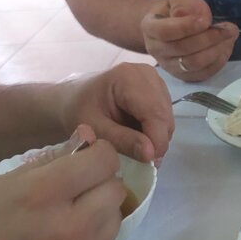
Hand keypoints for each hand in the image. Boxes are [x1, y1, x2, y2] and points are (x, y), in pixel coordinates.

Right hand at [0, 129, 123, 239]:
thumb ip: (45, 163)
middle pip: (116, 190)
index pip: (103, 161)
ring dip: (97, 215)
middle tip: (75, 193)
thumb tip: (87, 138)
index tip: (88, 160)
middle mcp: (73, 227)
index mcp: (44, 195)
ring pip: (114, 221)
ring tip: (64, 224)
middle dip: (100, 185)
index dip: (99, 155)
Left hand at [59, 63, 174, 162]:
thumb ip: (123, 141)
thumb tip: (151, 154)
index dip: (156, 142)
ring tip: (135, 147)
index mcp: (129, 77)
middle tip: (140, 160)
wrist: (73, 98)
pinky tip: (138, 135)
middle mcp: (147, 74)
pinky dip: (154, 131)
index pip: (155, 114)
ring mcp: (155, 80)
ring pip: (167, 119)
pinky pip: (165, 117)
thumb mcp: (95, 129)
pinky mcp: (158, 89)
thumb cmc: (78, 110)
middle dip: (156, 142)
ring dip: (155, 138)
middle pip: (165, 117)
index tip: (148, 165)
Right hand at [139, 0, 237, 81]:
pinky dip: (218, 62)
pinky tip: (226, 49)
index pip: (166, 31)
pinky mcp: (183, 76)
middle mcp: (156, 50)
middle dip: (210, 38)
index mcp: (150, 28)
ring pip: (194, 63)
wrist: (166, 29)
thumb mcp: (176, 2)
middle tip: (230, 28)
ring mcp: (169, 66)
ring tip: (230, 37)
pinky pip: (202, 74)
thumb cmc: (173, 13)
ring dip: (217, 51)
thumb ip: (186, 6)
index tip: (207, 20)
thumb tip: (200, 18)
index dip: (187, 26)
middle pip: (183, 49)